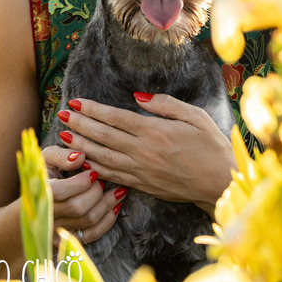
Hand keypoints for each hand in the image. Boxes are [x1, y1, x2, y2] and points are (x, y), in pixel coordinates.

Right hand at [41, 145, 123, 244]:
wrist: (32, 206)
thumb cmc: (42, 176)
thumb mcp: (46, 160)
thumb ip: (61, 156)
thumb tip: (80, 157)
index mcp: (38, 194)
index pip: (59, 192)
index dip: (80, 183)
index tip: (92, 172)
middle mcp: (46, 217)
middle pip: (77, 207)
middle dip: (96, 192)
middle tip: (101, 181)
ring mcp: (57, 231)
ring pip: (88, 220)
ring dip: (107, 204)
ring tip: (118, 191)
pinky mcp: (69, 241)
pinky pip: (92, 234)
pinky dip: (108, 220)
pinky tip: (115, 206)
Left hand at [55, 94, 233, 211]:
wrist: (220, 182)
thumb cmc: (211, 145)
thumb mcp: (194, 116)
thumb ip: (165, 104)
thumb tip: (138, 97)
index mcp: (154, 132)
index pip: (114, 118)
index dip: (92, 110)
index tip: (76, 102)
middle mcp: (143, 152)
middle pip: (103, 136)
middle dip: (79, 125)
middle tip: (61, 115)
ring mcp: (141, 171)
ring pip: (103, 157)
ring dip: (81, 147)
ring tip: (64, 137)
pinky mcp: (142, 185)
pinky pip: (112, 176)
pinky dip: (95, 168)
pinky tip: (83, 162)